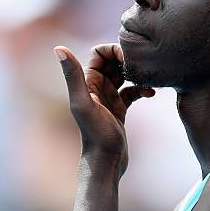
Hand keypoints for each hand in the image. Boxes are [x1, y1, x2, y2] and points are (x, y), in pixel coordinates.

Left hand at [54, 44, 154, 176]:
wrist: (106, 162)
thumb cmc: (95, 134)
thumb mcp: (84, 103)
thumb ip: (73, 76)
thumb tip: (59, 48)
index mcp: (87, 83)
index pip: (98, 53)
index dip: (113, 50)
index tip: (127, 58)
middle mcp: (96, 88)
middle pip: (112, 61)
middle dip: (127, 59)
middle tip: (142, 66)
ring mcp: (108, 99)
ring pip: (123, 75)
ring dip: (135, 73)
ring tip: (148, 77)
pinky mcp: (119, 110)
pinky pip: (131, 91)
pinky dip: (141, 89)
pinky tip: (151, 94)